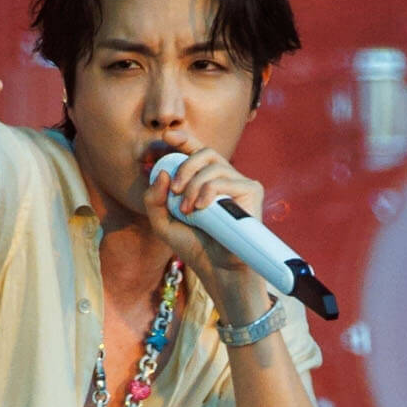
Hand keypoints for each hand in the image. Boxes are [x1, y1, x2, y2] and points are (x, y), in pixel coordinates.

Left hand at [143, 135, 269, 302]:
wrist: (218, 269)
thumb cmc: (194, 248)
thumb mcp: (163, 223)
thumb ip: (154, 200)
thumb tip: (162, 173)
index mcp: (206, 183)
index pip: (197, 152)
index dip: (184, 140)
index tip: (167, 137)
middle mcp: (225, 180)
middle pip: (205, 152)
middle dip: (184, 167)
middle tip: (174, 190)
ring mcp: (240, 184)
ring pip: (214, 166)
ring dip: (194, 185)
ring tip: (187, 210)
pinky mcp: (252, 191)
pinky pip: (226, 179)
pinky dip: (208, 191)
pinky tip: (202, 209)